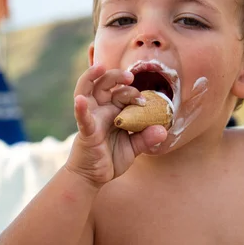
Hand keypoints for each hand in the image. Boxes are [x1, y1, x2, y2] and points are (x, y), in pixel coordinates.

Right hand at [66, 64, 167, 184]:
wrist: (93, 177)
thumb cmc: (110, 159)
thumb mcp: (133, 148)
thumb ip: (146, 138)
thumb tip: (163, 130)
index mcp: (113, 112)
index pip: (121, 93)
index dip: (133, 93)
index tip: (146, 101)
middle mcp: (101, 110)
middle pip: (105, 85)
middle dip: (117, 76)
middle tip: (131, 76)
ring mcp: (91, 118)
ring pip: (87, 90)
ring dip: (92, 77)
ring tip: (100, 67)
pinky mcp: (86, 131)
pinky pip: (82, 117)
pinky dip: (80, 108)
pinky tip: (80, 100)